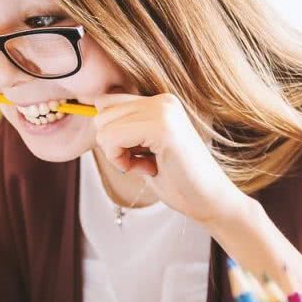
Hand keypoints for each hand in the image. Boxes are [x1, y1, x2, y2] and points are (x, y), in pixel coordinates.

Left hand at [93, 93, 251, 224]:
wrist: (210, 201)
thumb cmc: (177, 180)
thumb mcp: (144, 148)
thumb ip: (125, 128)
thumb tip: (92, 113)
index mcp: (160, 102)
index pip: (106, 103)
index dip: (112, 135)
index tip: (138, 154)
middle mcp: (162, 100)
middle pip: (101, 113)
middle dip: (113, 144)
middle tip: (143, 162)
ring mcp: (163, 111)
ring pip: (104, 127)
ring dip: (118, 154)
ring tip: (148, 165)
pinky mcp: (162, 127)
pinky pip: (113, 139)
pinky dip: (121, 161)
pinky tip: (149, 169)